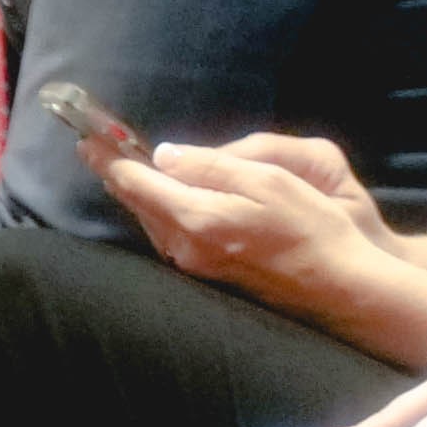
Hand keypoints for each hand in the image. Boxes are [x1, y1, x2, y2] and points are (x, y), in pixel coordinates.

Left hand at [98, 140, 420, 337]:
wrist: (339, 287)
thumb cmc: (313, 227)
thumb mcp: (268, 181)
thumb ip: (213, 166)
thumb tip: (166, 155)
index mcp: (196, 217)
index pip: (136, 182)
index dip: (109, 157)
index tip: (86, 139)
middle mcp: (185, 246)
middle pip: (139, 204)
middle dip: (118, 173)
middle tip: (95, 148)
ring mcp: (196, 265)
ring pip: (154, 221)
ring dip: (139, 194)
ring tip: (124, 169)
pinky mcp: (210, 275)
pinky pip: (171, 235)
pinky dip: (160, 212)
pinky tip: (165, 202)